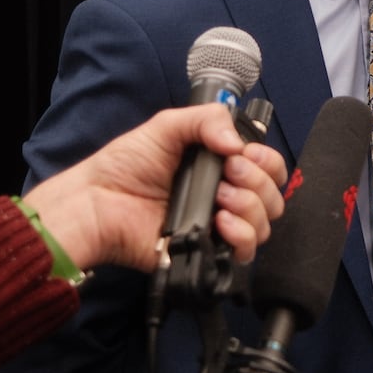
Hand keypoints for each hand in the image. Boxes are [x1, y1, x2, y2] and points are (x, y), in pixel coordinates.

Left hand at [22, 104, 287, 272]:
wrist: (99, 202)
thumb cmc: (127, 164)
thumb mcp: (167, 125)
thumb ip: (208, 120)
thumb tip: (239, 144)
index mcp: (221, 167)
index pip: (268, 168)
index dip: (267, 162)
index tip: (246, 155)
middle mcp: (226, 197)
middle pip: (273, 197)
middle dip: (258, 182)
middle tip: (229, 174)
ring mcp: (219, 227)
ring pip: (265, 224)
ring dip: (250, 206)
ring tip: (219, 199)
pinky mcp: (209, 253)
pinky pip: (245, 252)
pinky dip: (242, 235)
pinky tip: (220, 223)